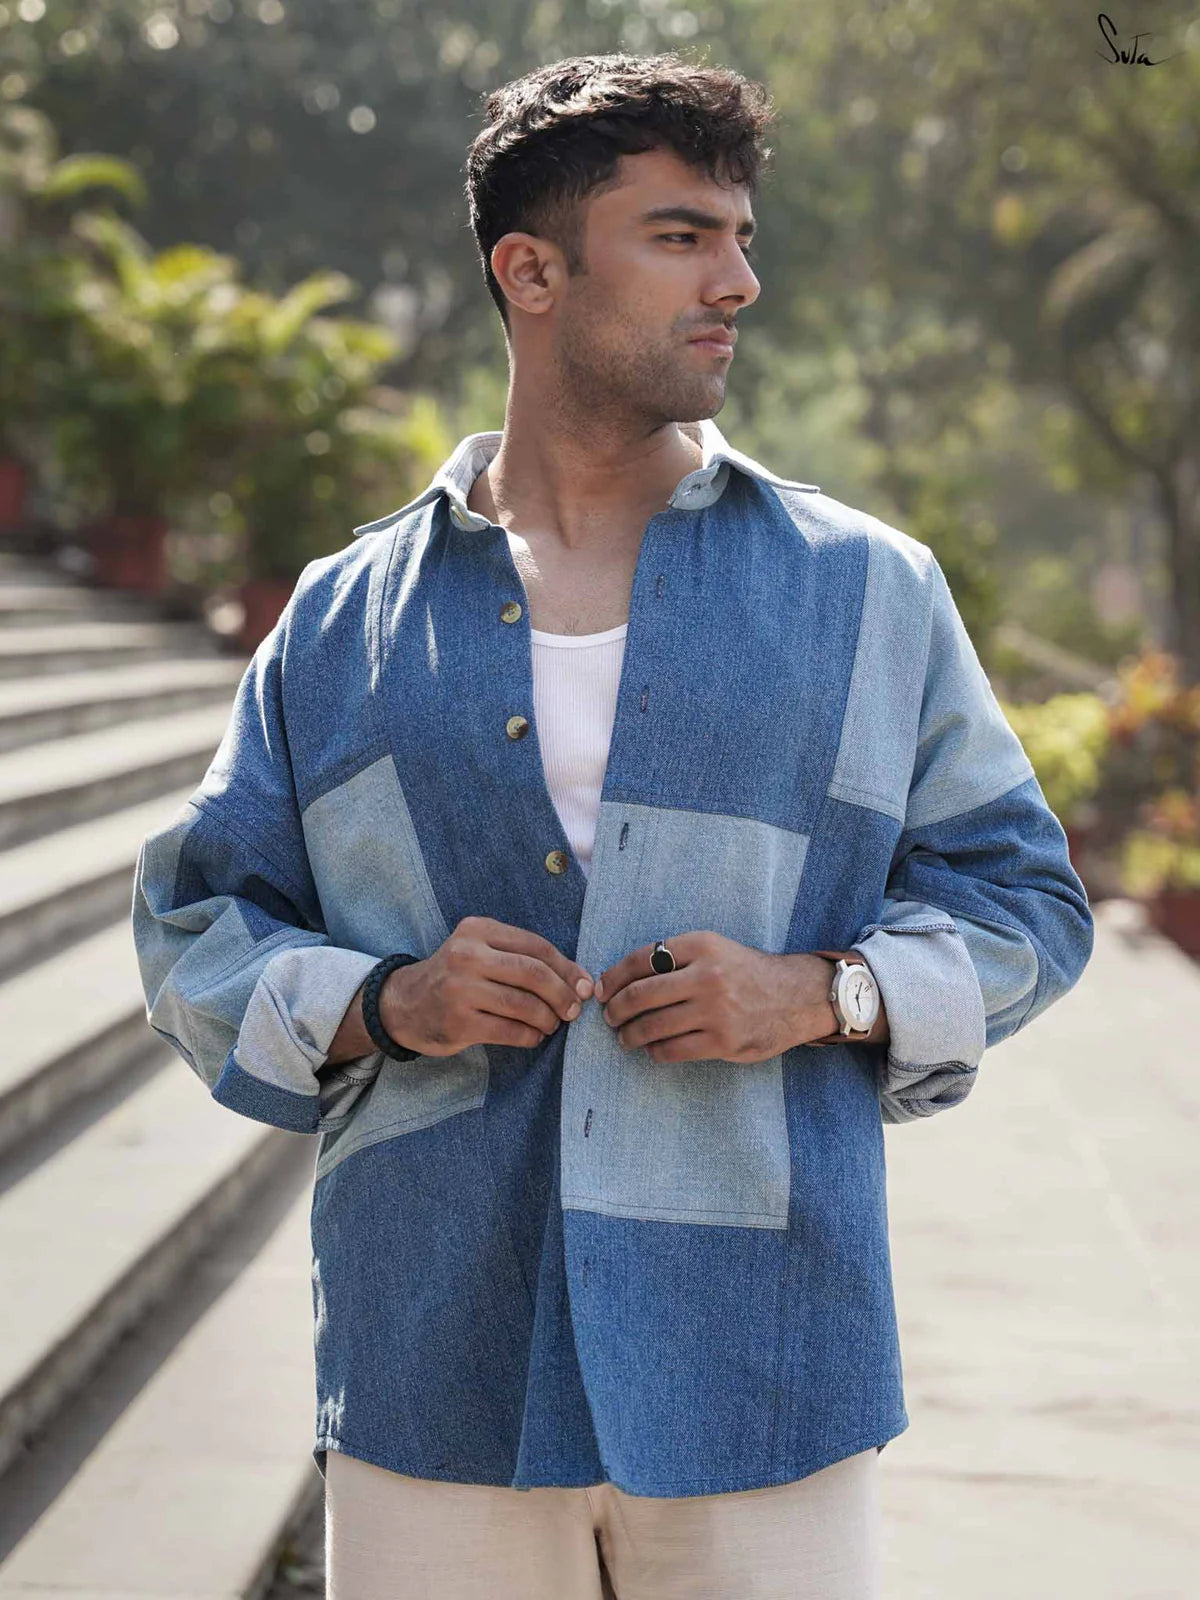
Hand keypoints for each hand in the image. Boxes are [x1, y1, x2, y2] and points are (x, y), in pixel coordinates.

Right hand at [380, 915, 593, 1056]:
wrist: (404, 1004)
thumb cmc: (457, 977)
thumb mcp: (482, 951)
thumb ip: (523, 958)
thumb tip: (580, 980)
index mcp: (478, 930)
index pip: (537, 946)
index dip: (568, 968)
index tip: (585, 986)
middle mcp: (468, 955)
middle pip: (534, 974)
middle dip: (563, 994)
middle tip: (574, 1010)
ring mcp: (461, 989)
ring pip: (525, 1005)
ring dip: (548, 1019)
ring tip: (551, 1024)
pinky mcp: (459, 1022)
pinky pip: (510, 1031)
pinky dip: (530, 1036)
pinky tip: (533, 1036)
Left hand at [592, 932, 839, 1064]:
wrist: (796, 996)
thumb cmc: (746, 973)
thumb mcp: (715, 949)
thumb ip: (676, 958)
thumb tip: (622, 980)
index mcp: (701, 945)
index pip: (640, 960)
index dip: (613, 977)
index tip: (601, 990)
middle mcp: (707, 975)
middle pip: (640, 994)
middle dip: (615, 1009)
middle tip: (609, 1017)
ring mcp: (715, 1010)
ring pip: (651, 1026)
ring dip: (629, 1034)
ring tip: (624, 1036)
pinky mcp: (723, 1041)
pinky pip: (672, 1050)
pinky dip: (654, 1051)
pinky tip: (652, 1048)